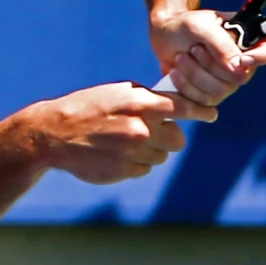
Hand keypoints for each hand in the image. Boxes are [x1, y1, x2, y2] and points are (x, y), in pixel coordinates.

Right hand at [29, 81, 212, 185]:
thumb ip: (146, 99)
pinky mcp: (124, 171)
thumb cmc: (87, 108)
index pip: (182, 108)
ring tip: (124, 141)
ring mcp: (133, 152)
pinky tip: (115, 153)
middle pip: (177, 139)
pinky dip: (136, 163)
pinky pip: (144, 168)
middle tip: (152, 132)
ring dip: (150, 150)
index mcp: (139, 103)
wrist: (54, 134)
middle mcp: (140, 128)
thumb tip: (174, 106)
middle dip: (169, 136)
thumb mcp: (116, 93)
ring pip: (160, 156)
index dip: (200, 112)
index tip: (211, 115)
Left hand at [149, 9, 265, 109]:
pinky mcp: (211, 94)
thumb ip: (221, 44)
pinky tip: (175, 72)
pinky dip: (186, 87)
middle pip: (241, 77)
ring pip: (220, 91)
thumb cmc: (186, 25)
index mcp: (249, 37)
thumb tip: (240, 67)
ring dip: (194, 74)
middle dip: (210, 64)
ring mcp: (228, 80)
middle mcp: (244, 61)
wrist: (164, 36)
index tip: (241, 58)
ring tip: (180, 57)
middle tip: (194, 48)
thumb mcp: (201, 26)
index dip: (263, 55)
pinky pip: (205, 101)